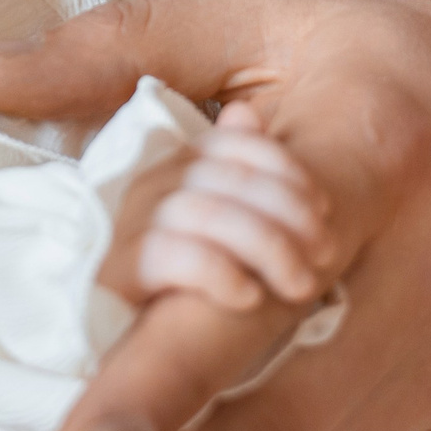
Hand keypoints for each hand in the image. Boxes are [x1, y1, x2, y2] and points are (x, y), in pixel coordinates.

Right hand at [95, 101, 338, 313]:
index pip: (240, 146)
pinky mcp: (119, 268)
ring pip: (213, 218)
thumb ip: (231, 166)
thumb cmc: (172, 263)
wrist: (103, 319)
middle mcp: (153, 182)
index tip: (325, 208)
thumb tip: (245, 111)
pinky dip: (222, 276)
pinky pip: (178, 258)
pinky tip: (251, 298)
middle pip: (235, 182)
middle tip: (327, 254)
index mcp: (177, 162)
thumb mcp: (203, 209)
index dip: (289, 172)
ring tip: (302, 285)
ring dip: (270, 251)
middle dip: (292, 217)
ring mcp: (132, 223)